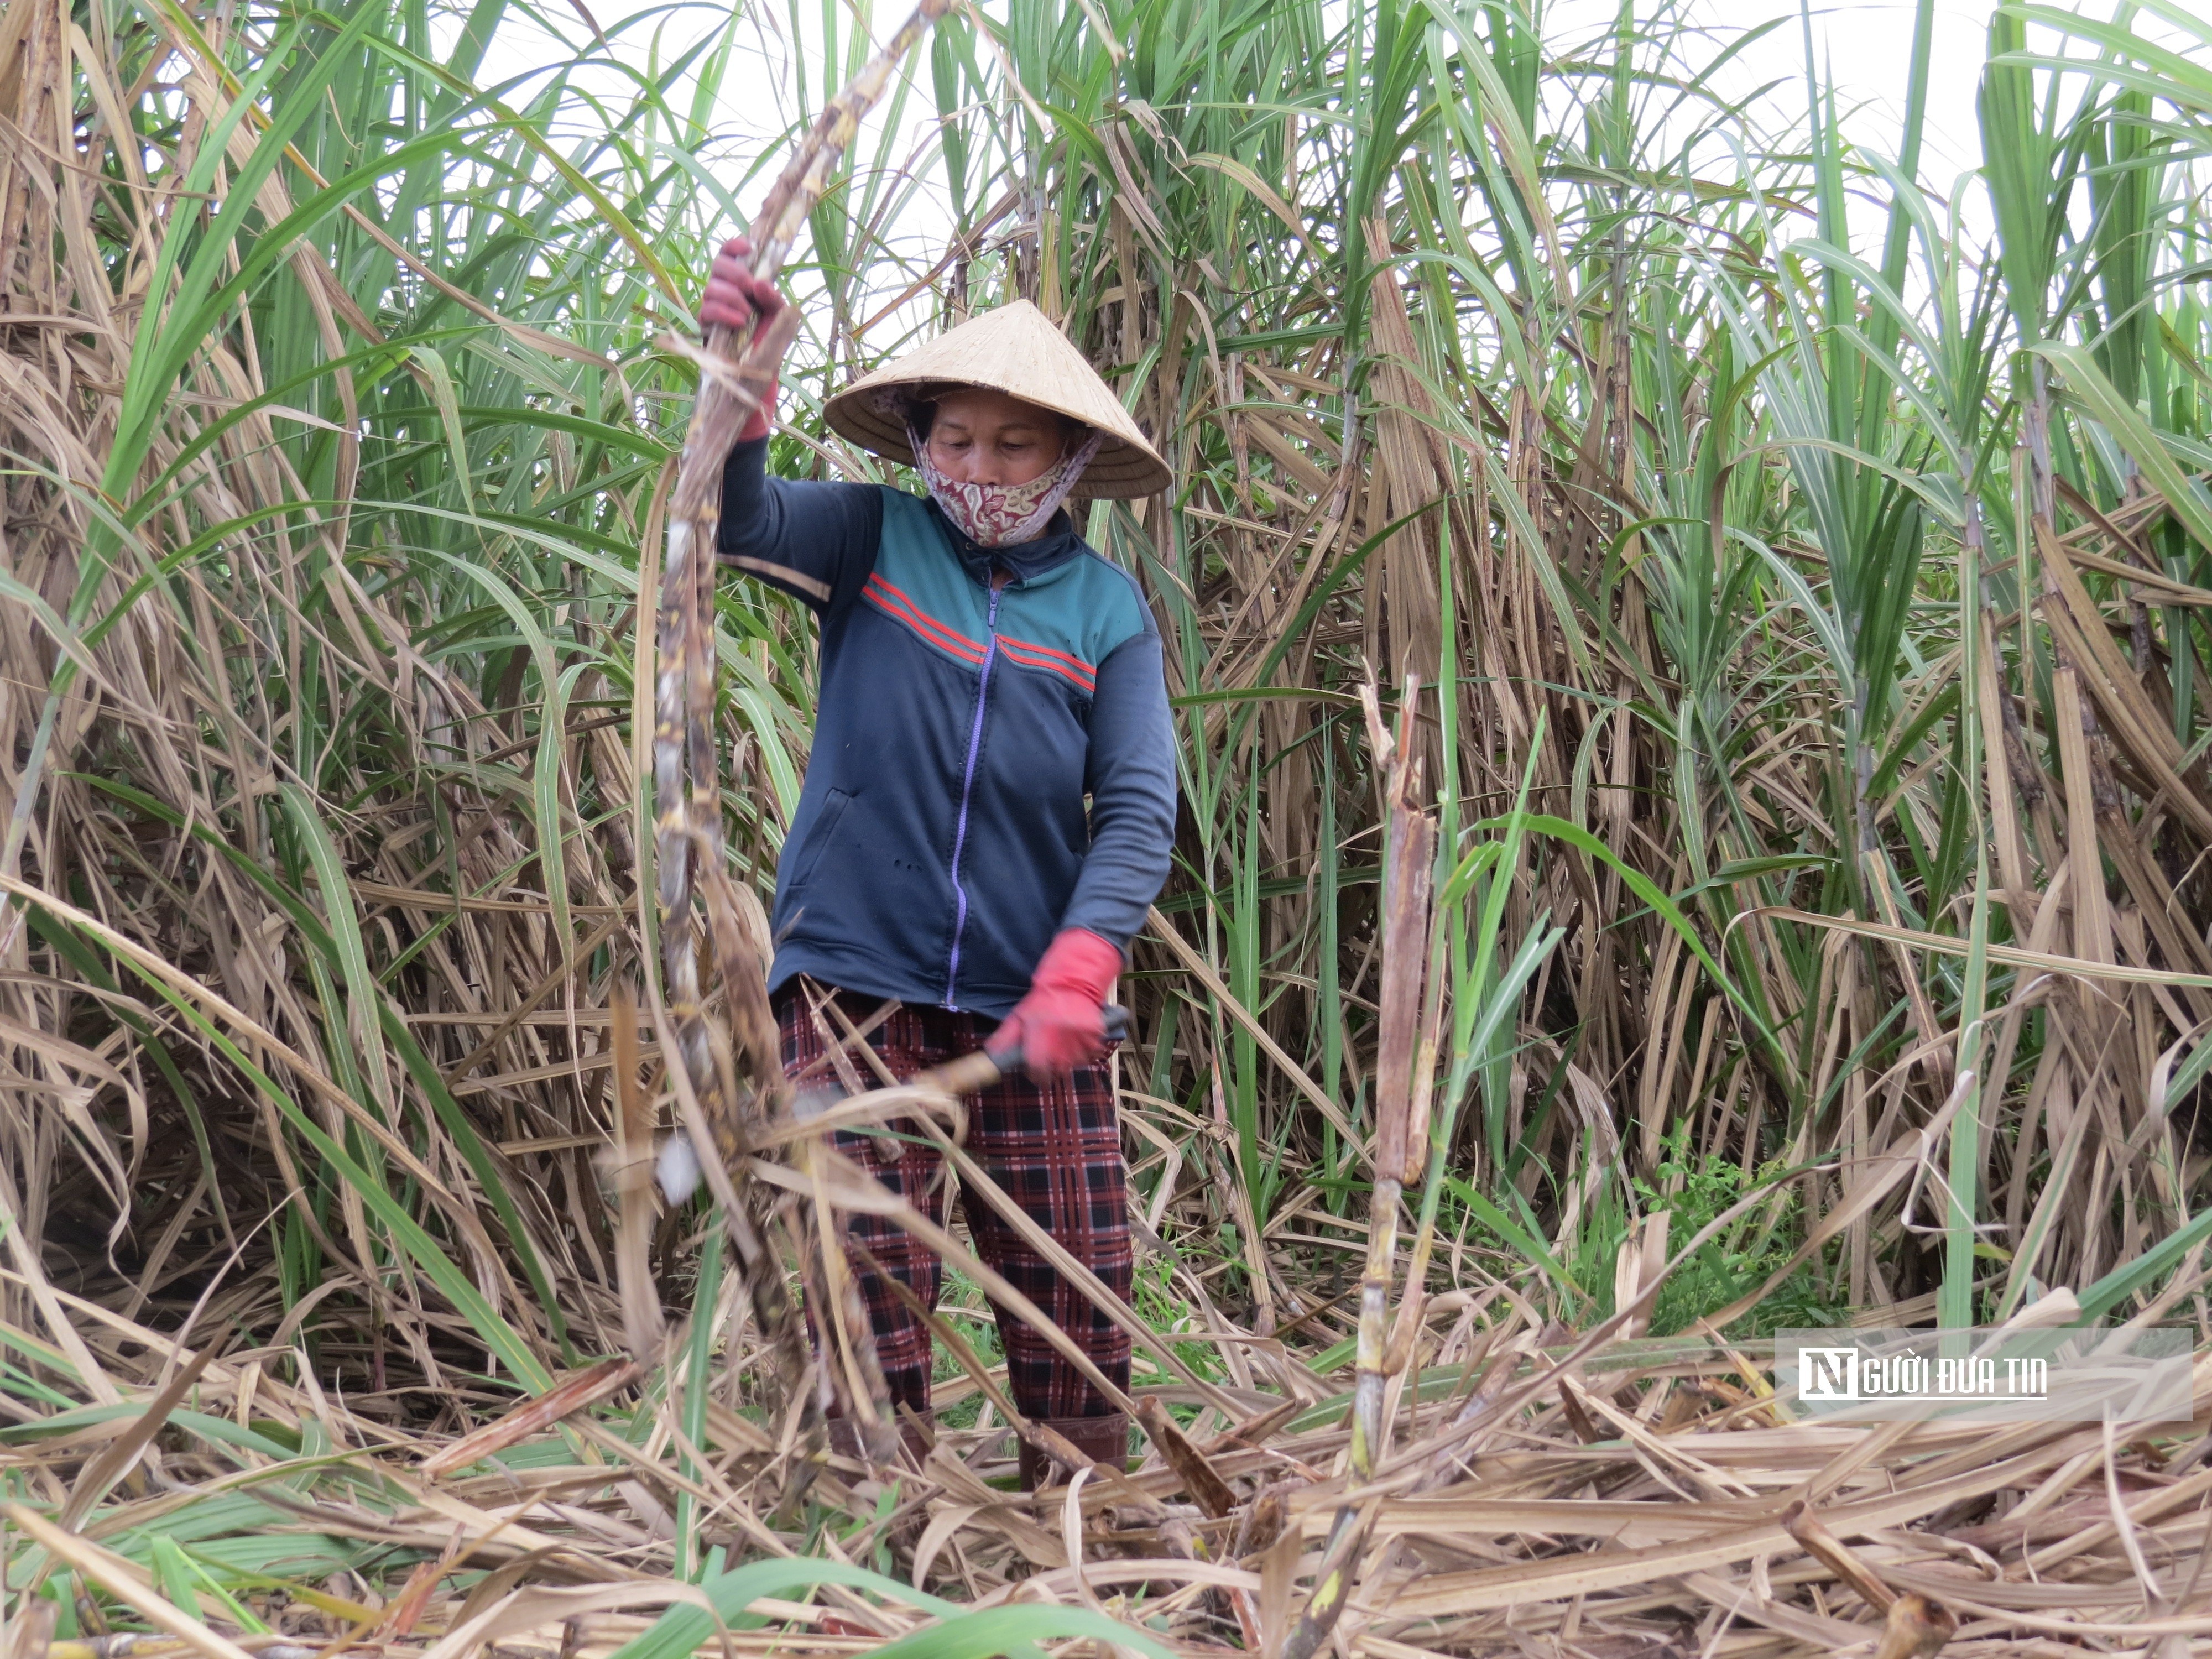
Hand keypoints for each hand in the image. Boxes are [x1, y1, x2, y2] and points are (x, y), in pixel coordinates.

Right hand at [700, 235, 785, 332]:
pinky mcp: (706, 323)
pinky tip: (740, 322)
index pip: (729, 253)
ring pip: (710, 288)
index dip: (734, 246)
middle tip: (751, 288)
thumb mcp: (779, 314)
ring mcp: (713, 303)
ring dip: (732, 297)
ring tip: (748, 314)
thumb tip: (760, 283)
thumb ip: (773, 298)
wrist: (763, 360)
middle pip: (717, 264)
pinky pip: (706, 311)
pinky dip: (724, 314)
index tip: (748, 249)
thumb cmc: (769, 331)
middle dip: (736, 274)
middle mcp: (724, 287)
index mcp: (741, 278)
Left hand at [989, 929, 1122, 1081]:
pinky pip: (1092, 1053)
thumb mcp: (1019, 1015)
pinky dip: (1086, 1050)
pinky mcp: (1095, 1032)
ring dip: (1071, 1059)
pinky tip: (1078, 1041)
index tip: (1036, 1073)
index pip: (1037, 1068)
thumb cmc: (1043, 1000)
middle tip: (1051, 1057)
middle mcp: (1060, 1036)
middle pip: (1058, 1070)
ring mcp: (1079, 1035)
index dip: (1036, 1074)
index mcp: (1039, 1032)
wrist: (1071, 981)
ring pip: (1076, 1063)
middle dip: (1053, 1068)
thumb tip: (992, 1053)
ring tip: (1065, 1046)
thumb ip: (1006, 1036)